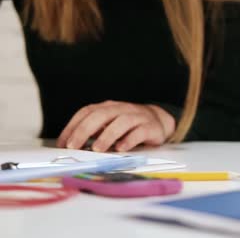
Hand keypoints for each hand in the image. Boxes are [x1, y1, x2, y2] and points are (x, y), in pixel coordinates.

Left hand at [56, 100, 175, 151]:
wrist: (159, 122)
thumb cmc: (129, 127)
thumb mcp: (109, 126)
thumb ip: (94, 133)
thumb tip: (72, 147)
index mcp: (108, 108)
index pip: (86, 112)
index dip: (73, 126)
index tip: (63, 143)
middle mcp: (121, 109)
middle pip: (101, 115)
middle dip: (84, 130)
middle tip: (74, 146)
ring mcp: (137, 117)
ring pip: (120, 122)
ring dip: (106, 136)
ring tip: (97, 149)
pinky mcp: (150, 127)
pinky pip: (139, 132)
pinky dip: (129, 140)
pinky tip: (121, 149)